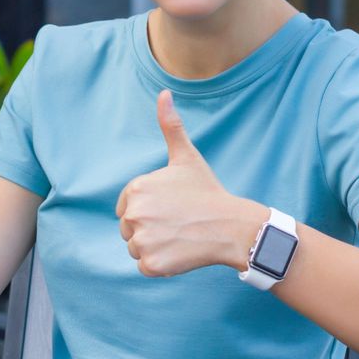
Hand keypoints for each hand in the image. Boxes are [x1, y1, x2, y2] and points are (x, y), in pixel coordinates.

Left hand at [115, 90, 266, 276]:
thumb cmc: (208, 191)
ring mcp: (142, 240)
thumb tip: (164, 92)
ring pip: (135, 247)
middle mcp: (133, 214)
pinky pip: (145, 266)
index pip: (126, 206)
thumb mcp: (186, 157)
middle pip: (128, 228)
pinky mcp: (151, 264)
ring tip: (180, 236)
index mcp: (136, 189)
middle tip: (178, 222)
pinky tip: (181, 251)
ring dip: (154, 246)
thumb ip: (170, 125)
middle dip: (150, 227)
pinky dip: (161, 264)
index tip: (172, 206)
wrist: (232, 227)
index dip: (149, 208)